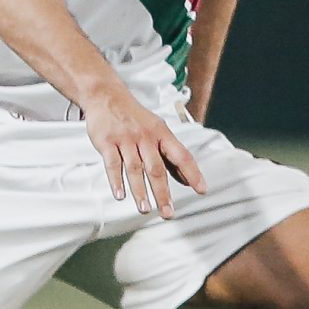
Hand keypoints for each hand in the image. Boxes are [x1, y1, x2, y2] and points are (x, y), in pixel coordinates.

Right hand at [85, 91, 205, 217]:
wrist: (106, 96)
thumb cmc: (135, 116)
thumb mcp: (157, 130)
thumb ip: (170, 155)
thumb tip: (186, 179)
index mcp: (162, 134)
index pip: (181, 155)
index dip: (193, 173)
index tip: (201, 190)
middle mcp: (145, 137)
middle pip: (156, 168)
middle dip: (163, 193)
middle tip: (168, 212)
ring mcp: (126, 139)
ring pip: (135, 169)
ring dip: (140, 191)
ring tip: (145, 209)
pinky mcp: (107, 142)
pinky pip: (112, 164)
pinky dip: (116, 181)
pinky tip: (120, 195)